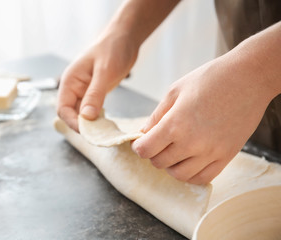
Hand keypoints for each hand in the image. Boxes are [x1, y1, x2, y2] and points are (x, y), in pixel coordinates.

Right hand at [57, 31, 138, 131]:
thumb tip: (86, 118)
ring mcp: (84, 90)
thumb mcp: (105, 72)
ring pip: (81, 113)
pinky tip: (105, 124)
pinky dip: (96, 118)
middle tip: (98, 136)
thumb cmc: (113, 49)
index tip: (88, 132)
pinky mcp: (94, 92)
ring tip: (103, 133)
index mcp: (70, 81)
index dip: (72, 122)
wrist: (124, 38)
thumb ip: (95, 95)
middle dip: (81, 126)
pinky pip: (90, 110)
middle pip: (70, 113)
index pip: (62, 108)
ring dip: (89, 124)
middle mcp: (74, 87)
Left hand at [131, 53, 274, 183]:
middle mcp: (191, 143)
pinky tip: (189, 161)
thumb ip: (156, 115)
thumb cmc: (209, 79)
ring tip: (173, 152)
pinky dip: (191, 174)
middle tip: (157, 143)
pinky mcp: (226, 156)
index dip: (139, 146)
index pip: (145, 150)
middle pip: (159, 162)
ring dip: (170, 165)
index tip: (141, 142)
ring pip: (179, 174)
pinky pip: (202, 178)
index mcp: (175, 124)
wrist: (248, 78)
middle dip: (153, 153)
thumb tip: (143, 133)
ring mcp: (210, 152)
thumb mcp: (175, 91)